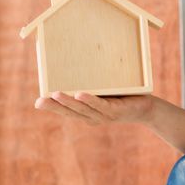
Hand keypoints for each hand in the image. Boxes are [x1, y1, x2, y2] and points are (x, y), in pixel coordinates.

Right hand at [34, 91, 155, 125]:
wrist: (146, 108)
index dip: (52, 108)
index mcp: (86, 113)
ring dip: (68, 102)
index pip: (66, 111)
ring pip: (83, 109)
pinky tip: (80, 94)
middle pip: (71, 112)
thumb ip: (89, 85)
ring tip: (55, 94)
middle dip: (55, 107)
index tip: (38, 102)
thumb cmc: (122, 97)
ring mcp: (104, 115)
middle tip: (40, 101)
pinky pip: (101, 105)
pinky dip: (89, 100)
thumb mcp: (103, 91)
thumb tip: (75, 67)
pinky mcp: (115, 110)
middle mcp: (93, 117)